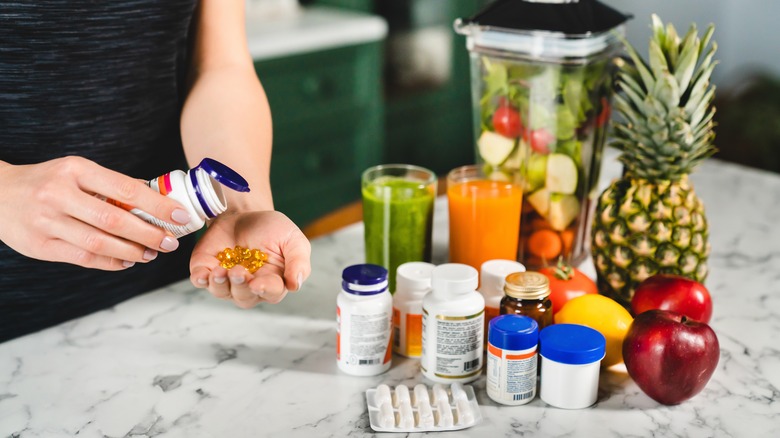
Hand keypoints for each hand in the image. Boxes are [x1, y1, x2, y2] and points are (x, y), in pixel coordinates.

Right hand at [0, 157, 190, 269]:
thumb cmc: (48, 182)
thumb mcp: (76, 172)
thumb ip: (111, 186)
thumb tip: (157, 201)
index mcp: (75, 170)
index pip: (126, 189)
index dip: (157, 205)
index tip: (180, 216)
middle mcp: (59, 194)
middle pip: (115, 220)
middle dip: (149, 234)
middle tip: (170, 242)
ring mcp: (47, 222)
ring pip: (100, 243)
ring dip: (132, 251)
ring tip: (151, 253)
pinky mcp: (40, 246)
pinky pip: (84, 258)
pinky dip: (110, 262)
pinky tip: (127, 261)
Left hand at [189, 210, 311, 307]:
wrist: (244, 213)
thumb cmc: (272, 229)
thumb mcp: (292, 239)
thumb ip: (299, 261)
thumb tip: (296, 285)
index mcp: (273, 281)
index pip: (271, 292)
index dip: (265, 290)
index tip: (258, 283)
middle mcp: (248, 286)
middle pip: (244, 297)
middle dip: (240, 286)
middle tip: (239, 271)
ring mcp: (226, 280)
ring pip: (221, 292)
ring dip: (220, 285)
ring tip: (220, 271)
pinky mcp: (206, 269)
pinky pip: (200, 281)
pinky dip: (201, 279)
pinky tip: (204, 275)